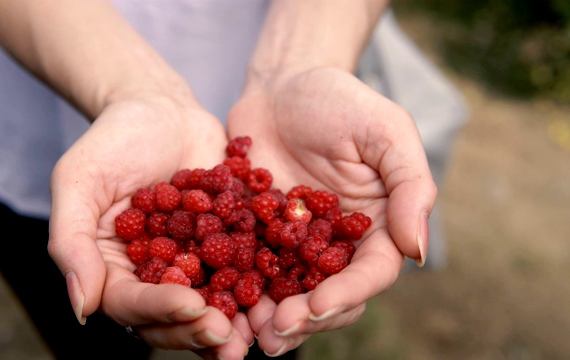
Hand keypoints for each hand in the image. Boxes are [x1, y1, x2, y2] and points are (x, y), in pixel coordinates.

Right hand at [47, 99, 252, 358]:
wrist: (161, 108)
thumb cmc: (112, 139)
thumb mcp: (79, 181)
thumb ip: (72, 242)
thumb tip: (81, 308)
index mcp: (113, 267)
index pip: (131, 303)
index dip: (160, 309)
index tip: (191, 305)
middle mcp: (153, 272)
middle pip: (172, 316)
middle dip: (198, 328)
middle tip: (228, 337)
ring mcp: (192, 260)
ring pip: (210, 302)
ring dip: (232, 322)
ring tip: (255, 334)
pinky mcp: (226, 243)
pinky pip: (243, 270)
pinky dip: (258, 287)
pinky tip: (278, 297)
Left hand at [227, 67, 436, 354]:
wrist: (282, 86)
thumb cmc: (341, 101)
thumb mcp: (386, 131)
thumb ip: (410, 186)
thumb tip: (417, 249)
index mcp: (374, 227)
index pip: (369, 273)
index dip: (346, 294)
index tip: (317, 305)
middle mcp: (335, 244)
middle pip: (328, 295)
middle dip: (305, 318)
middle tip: (275, 332)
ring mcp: (293, 243)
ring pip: (286, 292)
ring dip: (269, 316)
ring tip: (246, 332)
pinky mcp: (255, 234)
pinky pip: (246, 267)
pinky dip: (235, 288)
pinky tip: (219, 302)